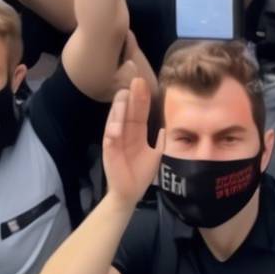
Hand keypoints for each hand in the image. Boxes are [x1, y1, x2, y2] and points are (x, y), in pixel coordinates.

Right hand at [103, 77, 164, 209]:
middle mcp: (125, 131)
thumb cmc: (141, 173)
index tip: (143, 80)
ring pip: (116, 118)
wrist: (130, 193)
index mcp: (137, 131)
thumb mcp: (155, 154)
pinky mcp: (109, 150)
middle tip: (135, 80)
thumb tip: (166, 127)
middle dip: (132, 95)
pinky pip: (109, 137)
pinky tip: (117, 126)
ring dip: (121, 108)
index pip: (139, 109)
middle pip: (128, 109)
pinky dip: (113, 131)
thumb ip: (160, 141)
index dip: (142, 96)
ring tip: (125, 95)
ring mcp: (116, 139)